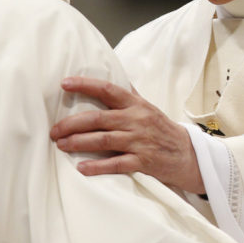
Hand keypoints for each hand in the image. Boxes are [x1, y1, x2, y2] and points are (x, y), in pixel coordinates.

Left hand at [50, 76, 203, 193]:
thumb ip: (129, 94)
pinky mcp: (143, 162)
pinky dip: (97, 166)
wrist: (190, 155)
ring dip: (78, 143)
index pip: (107, 89)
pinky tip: (81, 168)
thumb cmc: (162, 129)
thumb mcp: (148, 107)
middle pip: (98, 118)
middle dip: (71, 123)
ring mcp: (139, 141)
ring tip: (60, 145)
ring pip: (103, 140)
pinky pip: (116, 163)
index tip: (64, 84)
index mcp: (135, 104)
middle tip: (53, 130)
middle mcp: (136, 120)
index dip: (84, 85)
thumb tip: (112, 74)